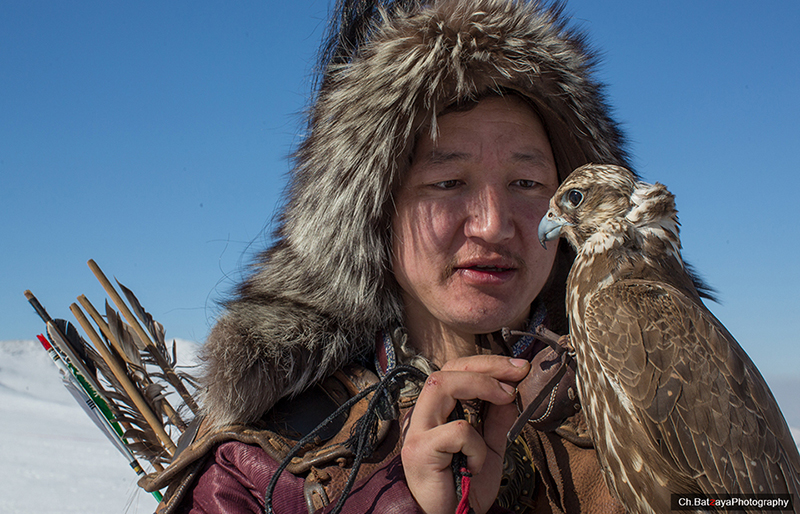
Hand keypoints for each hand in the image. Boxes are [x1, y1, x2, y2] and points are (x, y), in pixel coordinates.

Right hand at [401, 355, 529, 513]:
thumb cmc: (463, 489)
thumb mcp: (489, 449)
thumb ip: (496, 421)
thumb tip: (513, 391)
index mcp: (434, 412)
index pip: (454, 371)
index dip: (487, 364)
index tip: (519, 369)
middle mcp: (421, 416)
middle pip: (446, 370)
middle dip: (487, 366)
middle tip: (519, 374)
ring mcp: (417, 431)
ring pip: (443, 385)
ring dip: (481, 386)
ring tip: (506, 399)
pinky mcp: (419, 450)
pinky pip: (458, 430)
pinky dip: (476, 446)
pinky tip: (474, 464)